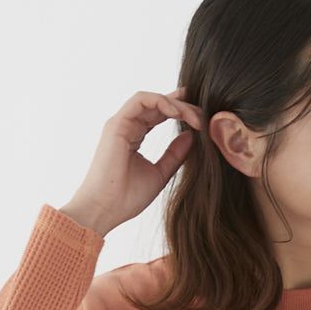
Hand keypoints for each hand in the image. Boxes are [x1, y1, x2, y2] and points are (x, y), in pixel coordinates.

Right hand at [63, 87, 204, 234]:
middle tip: (204, 117)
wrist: (106, 210)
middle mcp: (127, 126)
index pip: (159, 114)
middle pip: (158, 105)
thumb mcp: (160, 173)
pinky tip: (178, 112)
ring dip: (176, 104)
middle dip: (184, 107)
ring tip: (194, 117)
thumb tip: (192, 136)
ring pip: (152, 100)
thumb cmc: (127, 197)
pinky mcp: (117, 123)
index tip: (202, 117)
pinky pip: (141, 100)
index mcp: (135, 135)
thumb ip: (175, 154)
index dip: (181, 111)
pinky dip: (161, 101)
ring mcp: (121, 123)